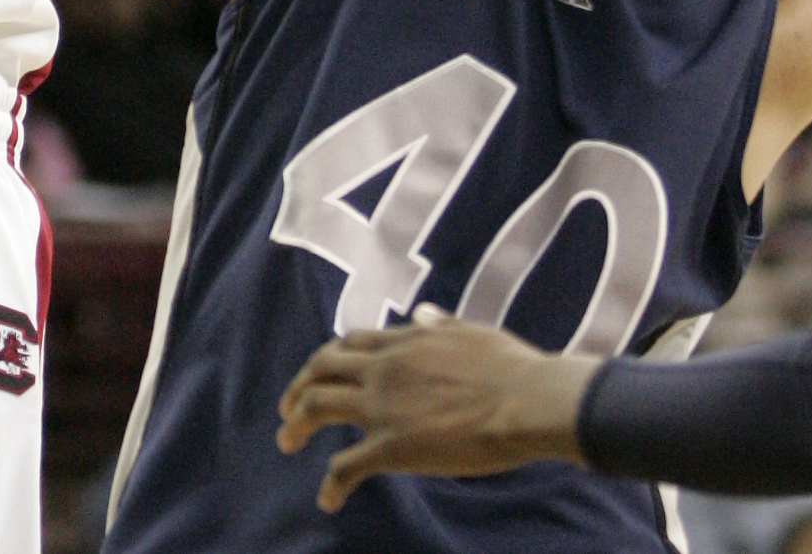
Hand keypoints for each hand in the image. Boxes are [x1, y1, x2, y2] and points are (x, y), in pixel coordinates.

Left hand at [275, 309, 594, 511]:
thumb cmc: (510, 367)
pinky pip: (347, 465)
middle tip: (287, 406)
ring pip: (318, 406)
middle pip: (321, 368)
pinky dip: (331, 483)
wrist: (526, 401)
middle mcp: (382, 369)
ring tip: (286, 440)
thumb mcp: (470, 332)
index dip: (329, 358)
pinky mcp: (392, 446)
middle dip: (299, 385)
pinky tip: (327, 498)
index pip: (349, 343)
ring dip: (295, 422)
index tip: (320, 371)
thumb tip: (422, 312)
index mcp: (402, 342)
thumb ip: (440, 325)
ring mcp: (383, 406)